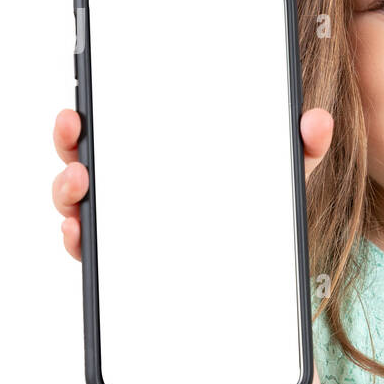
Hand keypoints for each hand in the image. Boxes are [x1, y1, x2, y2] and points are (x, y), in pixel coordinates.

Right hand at [51, 105, 332, 261]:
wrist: (254, 286)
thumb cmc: (254, 216)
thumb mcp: (280, 180)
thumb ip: (299, 151)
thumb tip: (317, 120)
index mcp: (160, 153)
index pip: (117, 122)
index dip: (95, 106)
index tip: (86, 97)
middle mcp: (131, 185)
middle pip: (85, 155)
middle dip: (70, 138)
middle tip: (75, 124)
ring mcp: (122, 225)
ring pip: (78, 201)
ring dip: (66, 188)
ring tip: (78, 183)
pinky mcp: (121, 264)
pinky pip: (89, 251)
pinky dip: (78, 241)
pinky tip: (80, 234)